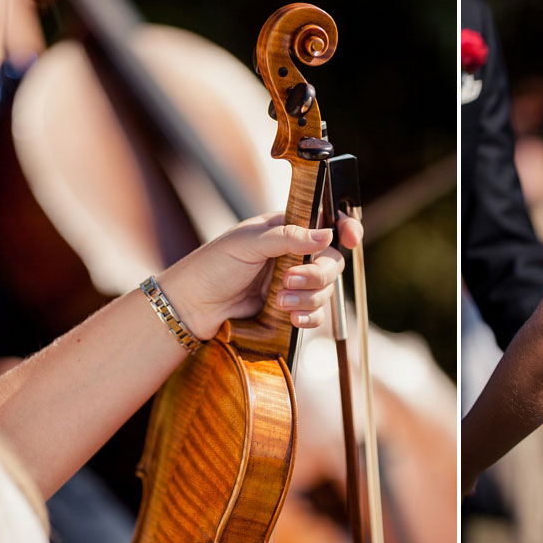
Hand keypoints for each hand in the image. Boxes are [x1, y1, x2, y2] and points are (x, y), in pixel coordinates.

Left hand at [157, 211, 362, 339]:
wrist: (192, 307)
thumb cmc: (212, 266)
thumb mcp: (247, 243)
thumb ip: (288, 237)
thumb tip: (326, 234)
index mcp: (286, 230)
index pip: (326, 223)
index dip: (345, 228)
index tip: (350, 237)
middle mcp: (295, 255)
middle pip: (332, 261)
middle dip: (317, 273)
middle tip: (289, 280)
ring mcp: (294, 284)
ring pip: (326, 290)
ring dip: (307, 297)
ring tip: (277, 302)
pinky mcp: (291, 310)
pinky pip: (316, 314)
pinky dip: (309, 317)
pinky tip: (292, 319)